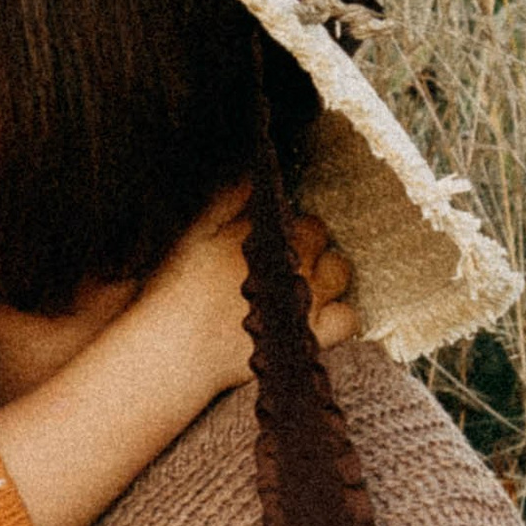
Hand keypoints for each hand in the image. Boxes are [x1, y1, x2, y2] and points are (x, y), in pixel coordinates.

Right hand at [138, 191, 356, 397]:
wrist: (177, 348)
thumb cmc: (179, 291)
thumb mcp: (194, 235)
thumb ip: (225, 201)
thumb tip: (251, 177)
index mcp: (262, 233)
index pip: (293, 214)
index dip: (285, 223)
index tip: (271, 236)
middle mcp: (289, 262)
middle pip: (318, 235)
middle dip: (306, 240)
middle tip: (282, 258)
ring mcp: (303, 298)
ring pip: (339, 269)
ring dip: (327, 270)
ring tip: (302, 281)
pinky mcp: (309, 335)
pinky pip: (348, 318)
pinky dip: (340, 313)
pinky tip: (320, 312)